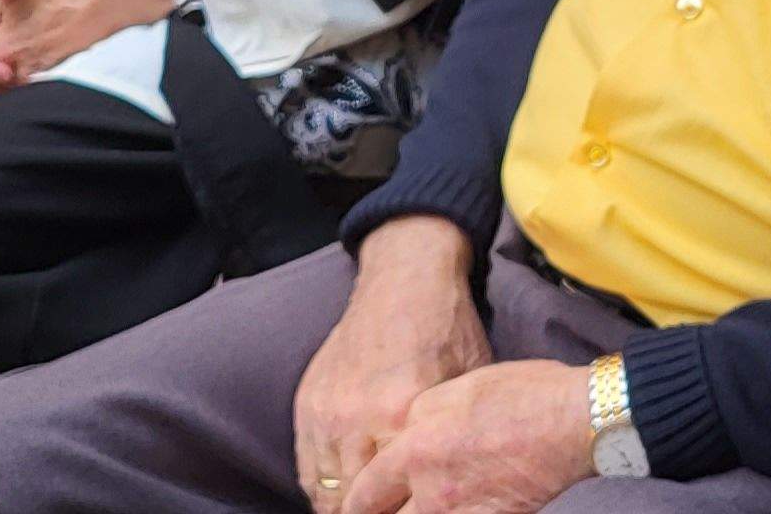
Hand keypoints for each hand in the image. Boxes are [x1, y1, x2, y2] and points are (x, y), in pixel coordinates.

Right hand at [295, 220, 496, 512]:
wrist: (405, 280)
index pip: (391, 496)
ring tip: (365, 511)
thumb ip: (447, 442)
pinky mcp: (307, 403)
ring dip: (342, 505)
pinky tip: (343, 489)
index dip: (402, 512)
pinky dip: (321, 484)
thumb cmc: (447, 332)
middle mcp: (355, 418)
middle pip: (352, 502)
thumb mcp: (465, 388)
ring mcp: (325, 411)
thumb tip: (451, 490)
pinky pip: (305, 466)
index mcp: (399, 414)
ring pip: (322, 490)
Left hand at [339, 361, 597, 513]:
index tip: (352, 508)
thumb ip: (416, 418)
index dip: (353, 506)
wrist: (576, 419)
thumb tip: (399, 440)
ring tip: (419, 510)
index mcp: (415, 450)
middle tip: (377, 512)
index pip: (364, 494)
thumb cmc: (522, 394)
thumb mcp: (455, 388)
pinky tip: (452, 513)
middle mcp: (431, 490)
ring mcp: (463, 512)